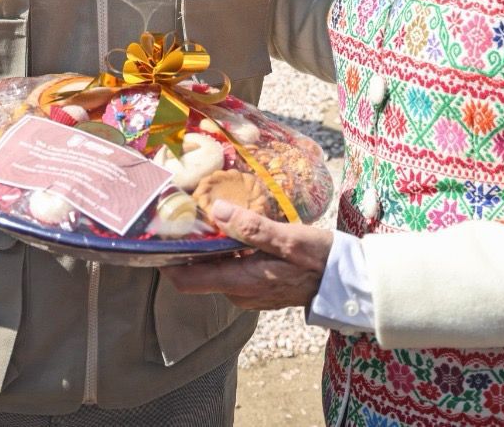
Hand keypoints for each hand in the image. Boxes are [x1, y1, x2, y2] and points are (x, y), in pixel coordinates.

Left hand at [162, 202, 332, 310]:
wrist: (347, 281)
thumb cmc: (320, 259)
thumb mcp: (288, 238)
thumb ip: (251, 227)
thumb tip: (216, 210)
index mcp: (241, 282)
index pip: (186, 282)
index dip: (166, 262)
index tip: (157, 237)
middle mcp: (239, 292)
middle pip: (198, 273)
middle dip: (187, 248)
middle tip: (181, 215)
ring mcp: (249, 292)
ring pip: (215, 270)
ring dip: (207, 248)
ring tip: (204, 216)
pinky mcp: (258, 286)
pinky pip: (231, 270)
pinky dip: (225, 252)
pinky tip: (232, 229)